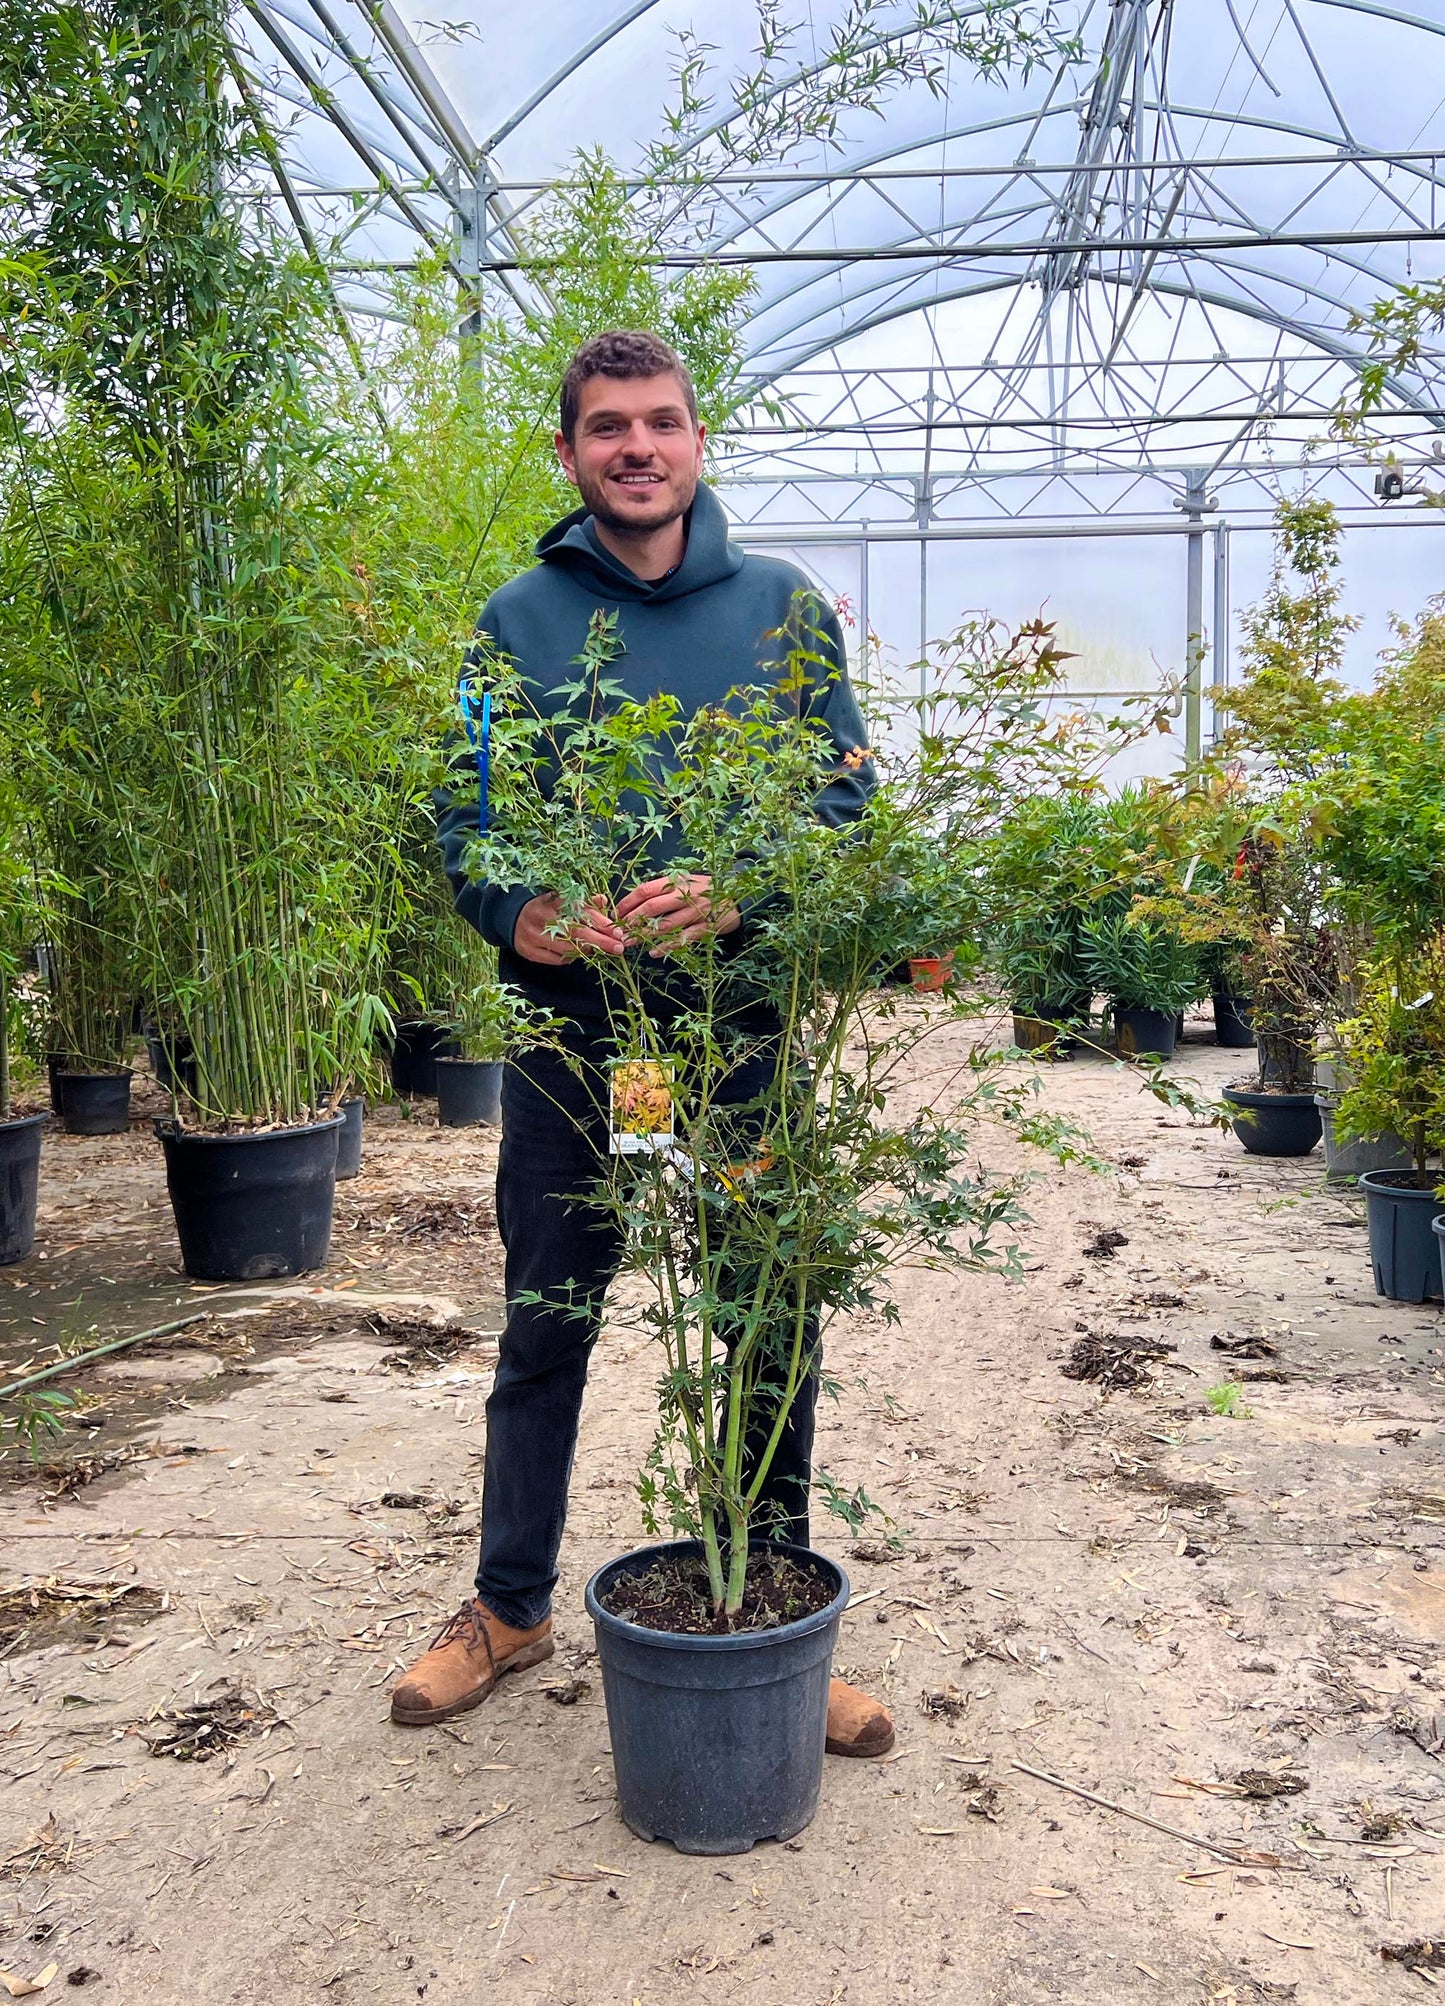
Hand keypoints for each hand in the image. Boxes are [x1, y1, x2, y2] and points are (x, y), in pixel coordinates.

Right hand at [512, 892, 626, 964]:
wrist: (511, 918)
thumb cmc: (544, 909)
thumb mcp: (562, 900)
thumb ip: (584, 901)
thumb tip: (603, 900)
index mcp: (551, 901)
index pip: (580, 911)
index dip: (600, 921)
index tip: (617, 930)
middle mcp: (541, 917)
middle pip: (576, 931)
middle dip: (600, 940)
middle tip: (618, 947)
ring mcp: (533, 936)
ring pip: (567, 948)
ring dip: (586, 950)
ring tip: (596, 948)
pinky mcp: (529, 951)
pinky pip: (557, 959)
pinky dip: (570, 957)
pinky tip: (575, 952)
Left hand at [614, 874, 740, 958]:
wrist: (738, 895)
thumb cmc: (706, 889)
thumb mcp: (685, 881)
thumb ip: (664, 889)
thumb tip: (635, 900)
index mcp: (677, 882)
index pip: (646, 890)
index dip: (628, 902)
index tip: (616, 913)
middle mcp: (686, 895)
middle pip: (652, 907)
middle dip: (632, 920)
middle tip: (619, 931)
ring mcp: (697, 911)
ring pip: (666, 925)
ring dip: (645, 935)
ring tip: (630, 943)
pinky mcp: (706, 927)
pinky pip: (684, 938)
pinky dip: (668, 946)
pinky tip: (654, 952)